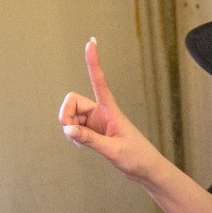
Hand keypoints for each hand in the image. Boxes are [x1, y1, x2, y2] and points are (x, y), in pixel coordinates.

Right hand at [59, 39, 162, 180]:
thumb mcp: (112, 150)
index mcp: (111, 110)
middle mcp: (102, 112)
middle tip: (69, 131)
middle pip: (73, 101)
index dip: (93, 62)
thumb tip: (67, 130)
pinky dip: (73, 135)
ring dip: (69, 127)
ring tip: (78, 143)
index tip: (91, 42)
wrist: (146, 170)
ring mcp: (97, 121)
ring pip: (72, 115)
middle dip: (65, 114)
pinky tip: (79, 144)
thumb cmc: (136, 158)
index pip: (100, 81)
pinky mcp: (95, 132)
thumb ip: (89, 139)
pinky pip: (75, 127)